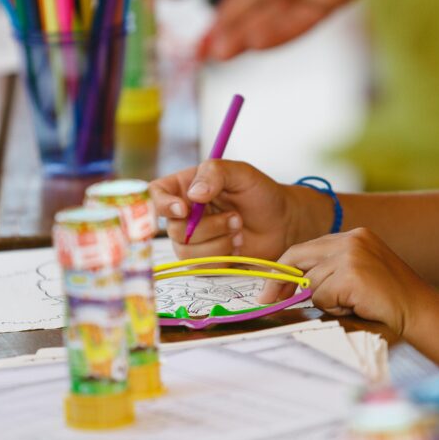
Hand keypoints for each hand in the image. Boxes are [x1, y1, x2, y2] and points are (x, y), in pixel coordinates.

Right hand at [149, 160, 330, 259]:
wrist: (282, 223)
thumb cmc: (260, 194)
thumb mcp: (240, 173)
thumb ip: (215, 174)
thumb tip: (193, 195)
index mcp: (185, 188)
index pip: (156, 195)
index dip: (163, 205)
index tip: (184, 210)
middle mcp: (183, 215)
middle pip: (173, 229)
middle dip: (208, 227)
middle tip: (236, 218)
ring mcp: (191, 240)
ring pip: (186, 251)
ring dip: (217, 243)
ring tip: (239, 231)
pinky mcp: (203, 260)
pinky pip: (199, 266)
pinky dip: (221, 258)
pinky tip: (237, 247)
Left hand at [260, 228, 430, 338]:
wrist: (420, 311)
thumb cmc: (388, 301)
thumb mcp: (356, 275)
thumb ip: (328, 273)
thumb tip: (289, 287)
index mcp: (353, 237)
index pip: (305, 249)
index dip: (283, 268)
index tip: (268, 287)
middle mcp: (351, 239)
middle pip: (298, 257)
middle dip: (279, 282)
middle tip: (266, 300)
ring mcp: (352, 255)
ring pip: (311, 283)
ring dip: (325, 301)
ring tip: (353, 303)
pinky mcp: (352, 274)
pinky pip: (322, 296)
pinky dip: (335, 307)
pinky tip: (357, 306)